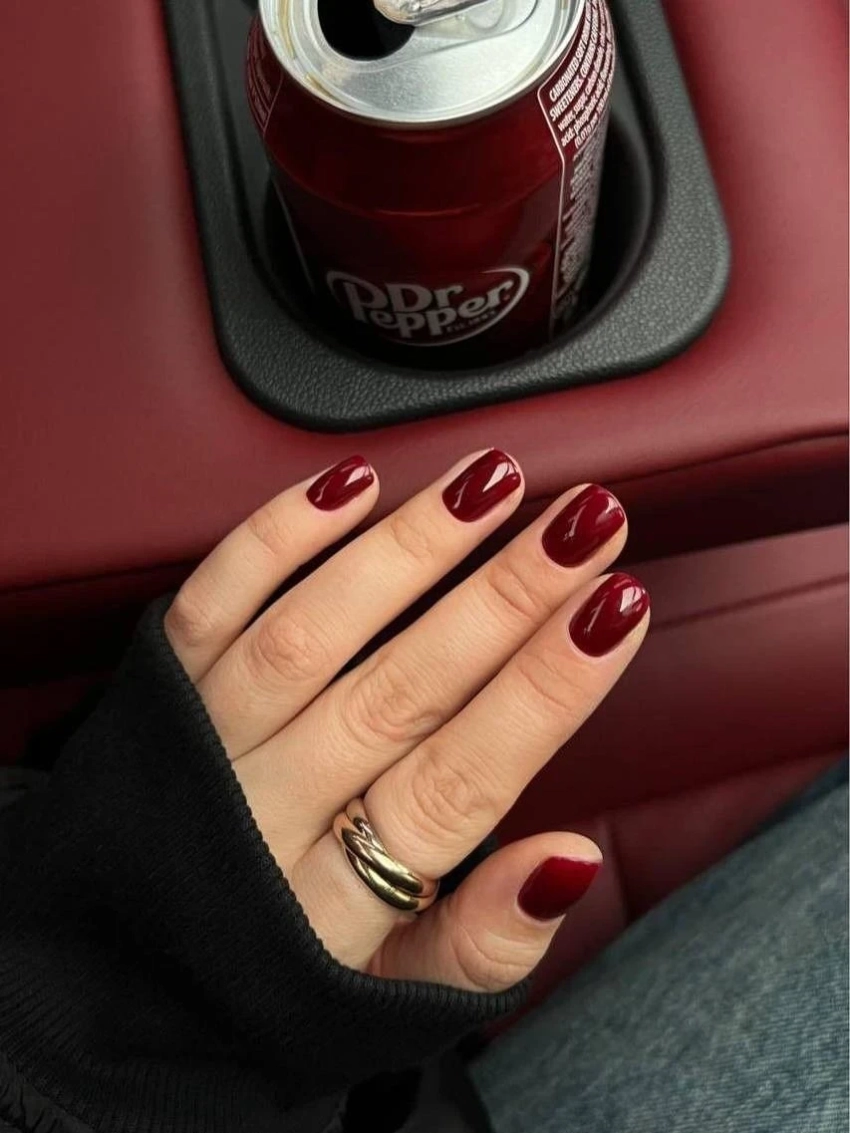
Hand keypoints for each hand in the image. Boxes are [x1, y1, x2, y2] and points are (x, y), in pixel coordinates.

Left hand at [164, 451, 648, 992]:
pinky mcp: (161, 692)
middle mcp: (268, 812)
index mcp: (341, 902)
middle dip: (506, 596)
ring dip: (409, 548)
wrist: (119, 981)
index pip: (464, 779)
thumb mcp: (393, 999)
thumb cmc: (276, 975)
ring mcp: (208, 744)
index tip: (616, 607)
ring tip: (492, 482)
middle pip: (402, 689)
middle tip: (587, 519)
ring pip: (315, 630)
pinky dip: (276, 537)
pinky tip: (350, 486)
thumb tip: (570, 858)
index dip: (546, 689)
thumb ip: (487, 937)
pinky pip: (213, 603)